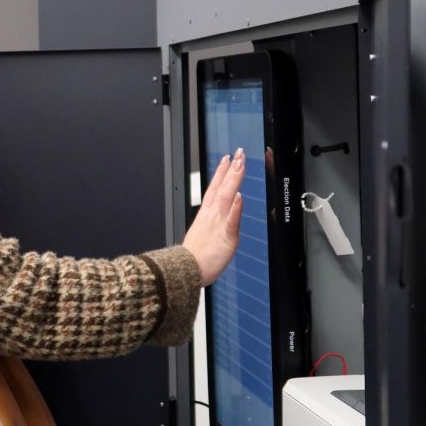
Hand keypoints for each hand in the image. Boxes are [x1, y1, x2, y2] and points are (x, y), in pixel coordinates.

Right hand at [183, 148, 245, 285]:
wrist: (185, 272)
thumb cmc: (194, 258)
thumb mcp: (201, 234)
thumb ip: (209, 222)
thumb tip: (214, 218)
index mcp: (207, 214)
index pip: (215, 188)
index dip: (222, 172)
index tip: (227, 159)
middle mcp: (213, 215)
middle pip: (223, 188)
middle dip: (232, 169)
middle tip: (239, 153)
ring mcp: (219, 224)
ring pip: (228, 197)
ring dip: (234, 180)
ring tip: (240, 165)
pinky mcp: (226, 236)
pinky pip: (232, 220)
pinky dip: (236, 207)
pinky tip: (240, 196)